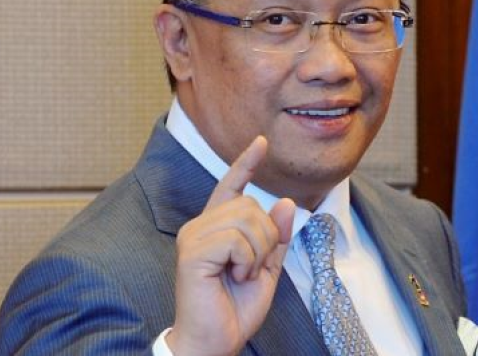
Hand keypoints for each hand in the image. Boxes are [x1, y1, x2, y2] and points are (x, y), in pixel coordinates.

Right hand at [167, 136, 295, 355]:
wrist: (215, 341)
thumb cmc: (236, 307)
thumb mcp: (267, 268)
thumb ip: (276, 237)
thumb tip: (285, 202)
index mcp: (216, 227)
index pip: (232, 186)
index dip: (247, 163)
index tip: (261, 142)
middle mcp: (200, 226)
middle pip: (252, 206)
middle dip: (267, 238)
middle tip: (252, 268)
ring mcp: (193, 237)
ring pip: (247, 220)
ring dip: (258, 252)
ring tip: (242, 274)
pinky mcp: (192, 252)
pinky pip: (236, 239)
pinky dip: (247, 260)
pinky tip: (233, 276)